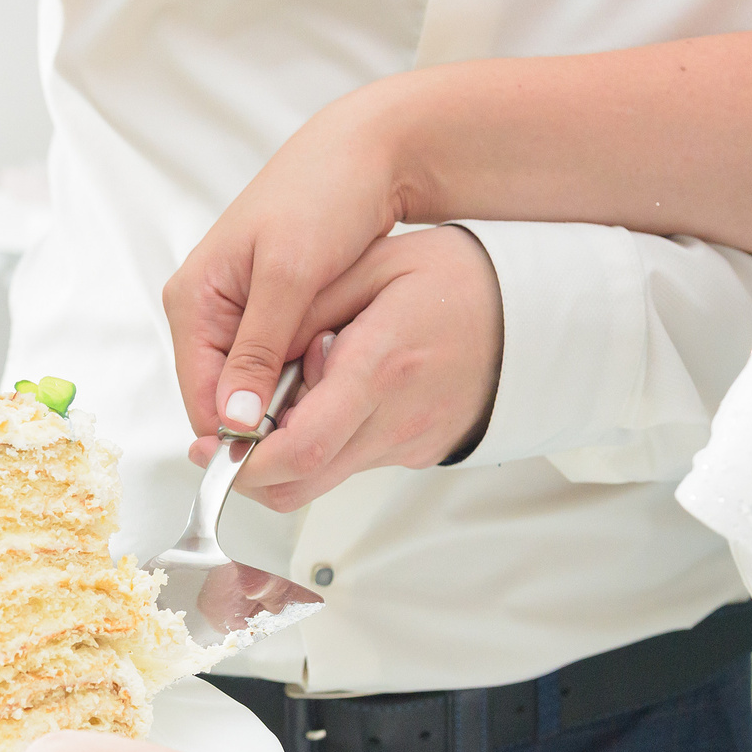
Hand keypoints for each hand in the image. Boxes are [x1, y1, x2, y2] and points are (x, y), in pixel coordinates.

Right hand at [165, 90, 500, 506]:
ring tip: (330, 389)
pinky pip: (278, 367)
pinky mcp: (273, 314)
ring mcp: (241, 315)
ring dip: (288, 397)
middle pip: (221, 398)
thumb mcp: (289, 276)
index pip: (197, 396)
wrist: (369, 151)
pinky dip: (304, 376)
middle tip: (316, 420)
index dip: (234, 433)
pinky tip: (334, 371)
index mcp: (193, 300)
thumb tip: (232, 420)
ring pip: (252, 387)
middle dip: (264, 416)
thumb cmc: (322, 193)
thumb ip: (259, 352)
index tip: (281, 453)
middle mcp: (208, 311)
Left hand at [185, 227, 502, 511]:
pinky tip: (333, 397)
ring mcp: (411, 443)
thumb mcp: (373, 268)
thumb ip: (303, 316)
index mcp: (381, 368)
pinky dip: (324, 444)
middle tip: (224, 443)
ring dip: (287, 453)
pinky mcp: (418, 454)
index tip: (212, 447)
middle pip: (299, 482)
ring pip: (321, 477)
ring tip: (294, 394)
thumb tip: (245, 368)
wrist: (539, 310)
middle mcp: (396, 419)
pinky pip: (353, 462)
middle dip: (249, 472)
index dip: (243, 462)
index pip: (298, 448)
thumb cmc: (457, 278)